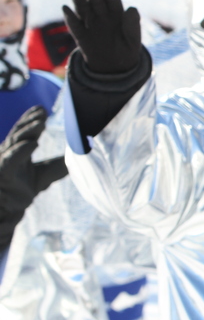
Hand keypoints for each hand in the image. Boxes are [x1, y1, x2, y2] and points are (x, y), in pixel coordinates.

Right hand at [0, 107, 67, 249]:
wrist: (9, 210)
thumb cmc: (23, 189)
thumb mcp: (45, 174)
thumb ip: (59, 165)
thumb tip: (80, 154)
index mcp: (18, 151)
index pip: (25, 132)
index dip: (32, 120)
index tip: (42, 109)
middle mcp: (8, 153)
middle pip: (19, 133)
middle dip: (30, 121)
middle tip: (42, 111)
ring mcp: (4, 162)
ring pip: (15, 142)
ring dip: (28, 131)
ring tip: (41, 122)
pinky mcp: (3, 174)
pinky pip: (10, 159)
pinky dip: (21, 150)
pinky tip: (33, 143)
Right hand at [62, 0, 140, 74]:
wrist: (116, 65)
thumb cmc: (127, 47)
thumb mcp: (134, 38)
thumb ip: (133, 24)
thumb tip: (132, 8)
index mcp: (116, 12)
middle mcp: (101, 14)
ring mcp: (90, 24)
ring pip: (82, 7)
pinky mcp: (81, 35)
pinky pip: (75, 26)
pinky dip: (70, 18)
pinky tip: (66, 8)